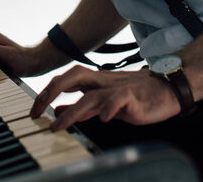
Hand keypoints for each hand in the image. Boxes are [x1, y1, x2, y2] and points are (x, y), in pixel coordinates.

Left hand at [30, 65, 181, 129]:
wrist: (167, 88)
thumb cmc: (136, 95)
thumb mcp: (104, 99)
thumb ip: (82, 105)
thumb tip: (57, 109)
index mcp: (96, 81)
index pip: (66, 80)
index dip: (48, 92)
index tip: (34, 110)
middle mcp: (103, 82)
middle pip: (73, 77)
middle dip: (52, 92)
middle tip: (37, 112)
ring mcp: (117, 88)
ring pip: (91, 95)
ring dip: (72, 111)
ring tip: (58, 125)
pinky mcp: (133, 97)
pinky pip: (118, 100)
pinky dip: (109, 108)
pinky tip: (103, 119)